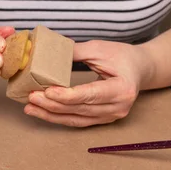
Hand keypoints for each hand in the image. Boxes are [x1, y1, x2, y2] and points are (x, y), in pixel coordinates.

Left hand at [24, 40, 154, 126]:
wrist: (140, 69)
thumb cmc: (122, 56)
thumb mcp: (101, 48)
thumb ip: (76, 52)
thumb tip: (48, 53)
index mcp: (123, 89)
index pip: (90, 95)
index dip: (67, 95)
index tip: (46, 90)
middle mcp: (118, 107)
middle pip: (79, 109)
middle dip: (52, 104)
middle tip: (31, 96)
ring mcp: (111, 117)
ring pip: (75, 119)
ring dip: (50, 114)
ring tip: (30, 107)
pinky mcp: (102, 120)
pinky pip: (77, 121)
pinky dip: (58, 117)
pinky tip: (41, 111)